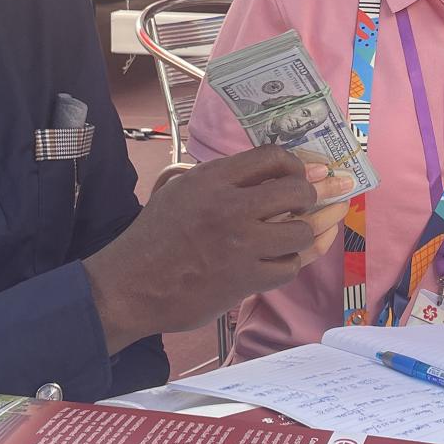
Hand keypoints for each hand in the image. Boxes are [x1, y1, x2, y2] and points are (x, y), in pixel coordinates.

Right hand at [83, 146, 352, 345]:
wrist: (131, 286)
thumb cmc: (153, 235)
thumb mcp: (174, 187)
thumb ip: (214, 172)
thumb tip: (268, 166)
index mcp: (213, 179)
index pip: (273, 157)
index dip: (296, 164)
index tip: (305, 173)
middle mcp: (231, 207)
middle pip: (297, 190)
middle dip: (311, 196)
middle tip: (308, 203)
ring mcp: (241, 244)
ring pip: (301, 231)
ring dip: (303, 232)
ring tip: (294, 232)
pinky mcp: (247, 279)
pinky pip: (291, 266)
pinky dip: (291, 261)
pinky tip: (284, 257)